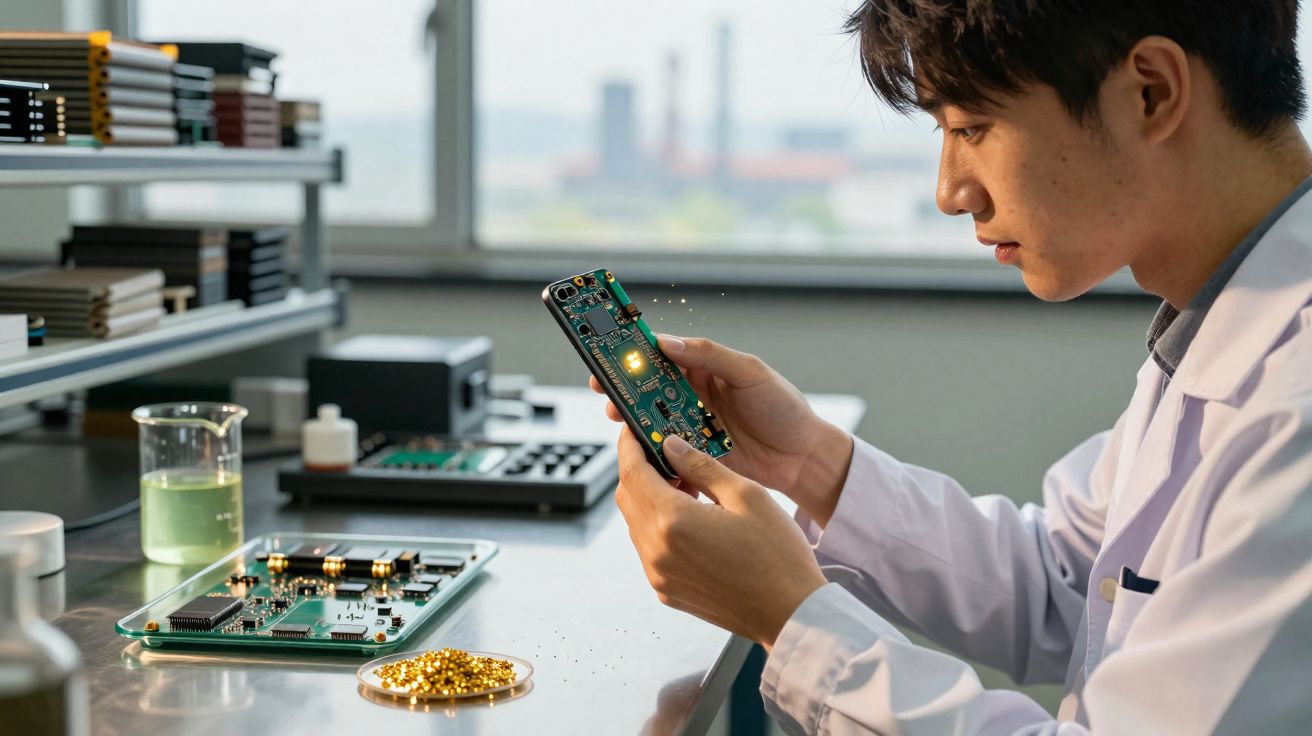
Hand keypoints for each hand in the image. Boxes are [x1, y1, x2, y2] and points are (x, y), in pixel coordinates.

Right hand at [591, 334, 852, 525]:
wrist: (802, 458)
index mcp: (704, 367)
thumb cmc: (784, 409)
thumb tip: (669, 342)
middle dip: (622, 385)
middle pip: (646, 385)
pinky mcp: (693, 453)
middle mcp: (692, 393)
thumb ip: (711, 355)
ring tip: (618, 417)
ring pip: (650, 417)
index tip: (609, 348)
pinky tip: (641, 446)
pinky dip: (650, 448)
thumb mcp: (751, 373)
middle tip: (603, 387)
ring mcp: (690, 424)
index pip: (661, 352)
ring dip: (631, 417)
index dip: (633, 349)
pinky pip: (663, 448)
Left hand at [613, 427, 827, 651]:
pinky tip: (690, 517)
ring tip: (685, 486)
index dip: (629, 445)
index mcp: (673, 522)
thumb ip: (701, 467)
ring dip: (650, 498)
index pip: (632, 472)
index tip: (632, 429)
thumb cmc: (778, 555)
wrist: (792, 613)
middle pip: (627, 497)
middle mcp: (657, 552)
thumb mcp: (746, 495)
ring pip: (636, 523)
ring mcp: (659, 576)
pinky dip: (659, 526)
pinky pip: (649, 549)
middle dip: (639, 469)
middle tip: (665, 454)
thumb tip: (671, 445)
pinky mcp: (668, 591)